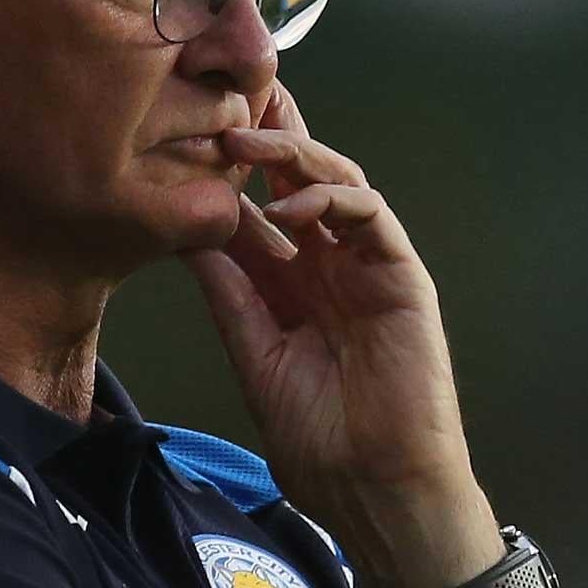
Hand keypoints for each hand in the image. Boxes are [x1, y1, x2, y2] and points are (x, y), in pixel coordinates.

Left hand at [180, 82, 502, 587]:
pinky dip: (332, 197)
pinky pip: (371, 215)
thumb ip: (229, 293)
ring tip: (242, 141)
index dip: (227, 170)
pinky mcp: (402, 276)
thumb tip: (187, 236)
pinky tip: (289, 203)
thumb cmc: (321, 440)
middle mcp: (329, 266)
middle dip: (264, 135)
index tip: (184, 132)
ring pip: (335, 183)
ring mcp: (367, 267)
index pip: (258, 208)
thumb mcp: (254, 354)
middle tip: (221, 98)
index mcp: (292, 284)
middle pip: (297, 180)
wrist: (376, 489)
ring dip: (290, 155)